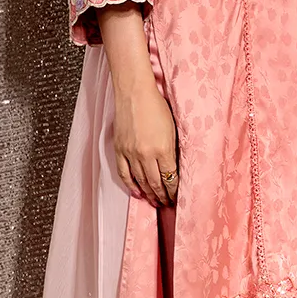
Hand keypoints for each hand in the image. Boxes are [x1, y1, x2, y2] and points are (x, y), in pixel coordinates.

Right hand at [112, 79, 178, 205]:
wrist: (134, 93)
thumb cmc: (157, 106)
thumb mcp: (173, 129)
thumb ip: (172, 150)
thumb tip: (173, 168)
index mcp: (163, 149)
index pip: (170, 178)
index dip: (174, 191)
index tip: (176, 197)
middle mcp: (146, 155)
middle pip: (156, 183)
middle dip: (163, 196)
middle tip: (167, 204)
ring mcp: (131, 153)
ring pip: (141, 181)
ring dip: (149, 194)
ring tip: (155, 202)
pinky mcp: (120, 150)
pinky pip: (124, 174)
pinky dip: (131, 186)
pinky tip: (137, 193)